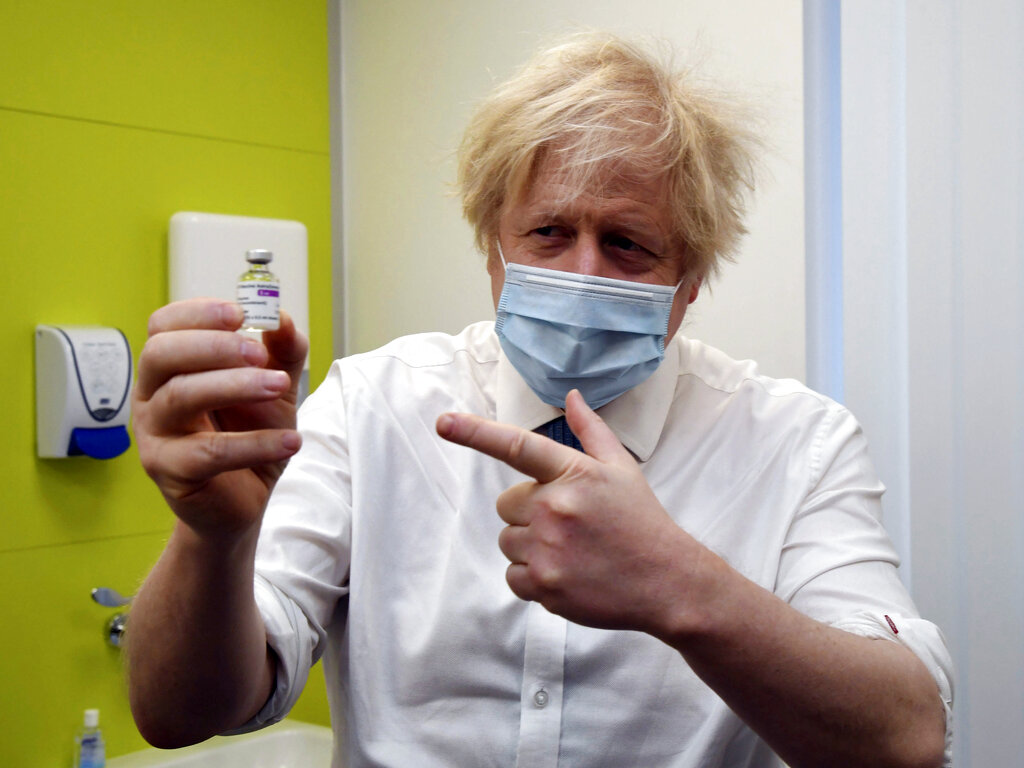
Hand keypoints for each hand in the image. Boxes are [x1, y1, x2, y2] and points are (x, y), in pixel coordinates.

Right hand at [132, 298, 308, 538]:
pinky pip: (208, 452)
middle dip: (213, 345)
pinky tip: (290, 441)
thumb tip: (281, 318)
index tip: (241, 313)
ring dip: (236, 385)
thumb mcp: (275, 387)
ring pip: (181, 397)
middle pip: (161, 354)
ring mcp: (155, 434)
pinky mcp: (170, 472)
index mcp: (170, 368)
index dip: (198, 314)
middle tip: (259, 352)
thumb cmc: (251, 433)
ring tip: (279, 387)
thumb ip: (282, 352)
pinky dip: (254, 443)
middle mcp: (151, 396)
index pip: (164, 326)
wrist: (246, 498)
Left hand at [436, 389, 699, 633]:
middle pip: (506, 504)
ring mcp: (548, 549)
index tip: (443, 422)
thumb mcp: (621, 468)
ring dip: (530, 545)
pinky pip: (512, 576)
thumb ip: (591, 431)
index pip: (516, 446)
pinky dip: (531, 577)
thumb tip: (572, 397)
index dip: (476, 432)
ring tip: (571, 550)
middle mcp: (555, 507)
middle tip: (568, 524)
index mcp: (573, 473)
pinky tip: (566, 573)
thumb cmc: (642, 521)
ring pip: (508, 541)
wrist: (668, 582)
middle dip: (528, 512)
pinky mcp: (544, 585)